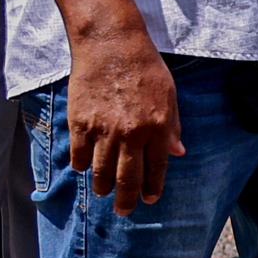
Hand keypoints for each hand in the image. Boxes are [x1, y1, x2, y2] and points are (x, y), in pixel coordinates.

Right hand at [64, 13, 181, 205]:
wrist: (112, 46)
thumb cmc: (146, 68)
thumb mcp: (169, 96)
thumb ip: (172, 127)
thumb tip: (178, 153)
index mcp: (156, 127)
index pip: (156, 168)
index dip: (153, 187)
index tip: (150, 199)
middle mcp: (131, 133)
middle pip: (127, 178)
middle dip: (127, 199)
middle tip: (125, 212)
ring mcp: (103, 130)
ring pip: (101, 171)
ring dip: (102, 187)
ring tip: (103, 194)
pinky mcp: (80, 122)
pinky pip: (79, 155)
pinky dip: (82, 165)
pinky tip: (85, 169)